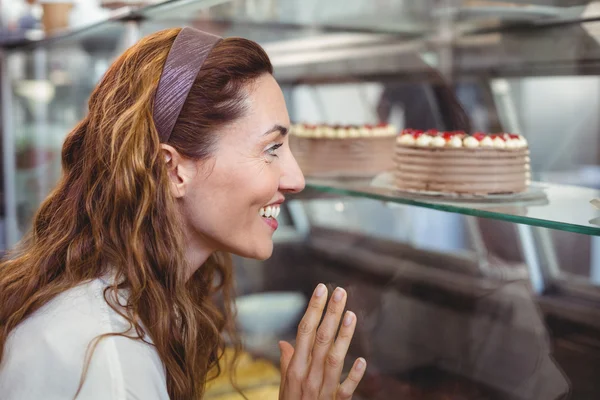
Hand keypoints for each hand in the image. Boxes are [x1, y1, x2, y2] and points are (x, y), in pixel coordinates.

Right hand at [279, 284, 365, 398]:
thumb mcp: (284, 385)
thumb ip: (287, 362)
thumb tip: (285, 341)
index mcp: (295, 368)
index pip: (304, 331)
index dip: (313, 309)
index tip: (321, 288)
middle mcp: (308, 376)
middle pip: (320, 339)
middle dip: (330, 314)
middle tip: (340, 291)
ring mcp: (322, 391)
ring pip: (333, 359)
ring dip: (343, 337)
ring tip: (350, 314)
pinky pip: (345, 391)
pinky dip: (353, 376)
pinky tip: (361, 360)